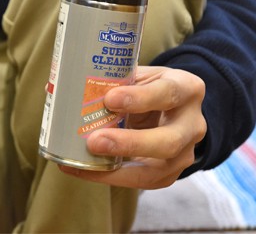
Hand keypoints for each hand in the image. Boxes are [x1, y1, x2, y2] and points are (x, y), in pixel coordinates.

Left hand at [60, 66, 206, 188]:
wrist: (174, 107)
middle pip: (168, 141)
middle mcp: (193, 124)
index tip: (110, 99)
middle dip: (129, 143)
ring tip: (83, 162)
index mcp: (187, 89)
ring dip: (117, 169)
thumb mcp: (141, 75)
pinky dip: (109, 176)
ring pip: (157, 170)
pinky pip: (141, 181)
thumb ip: (115, 79)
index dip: (140, 98)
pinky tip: (82, 170)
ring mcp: (185, 153)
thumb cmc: (150, 86)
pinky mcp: (169, 173)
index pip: (169, 92)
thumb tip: (63, 84)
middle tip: (95, 141)